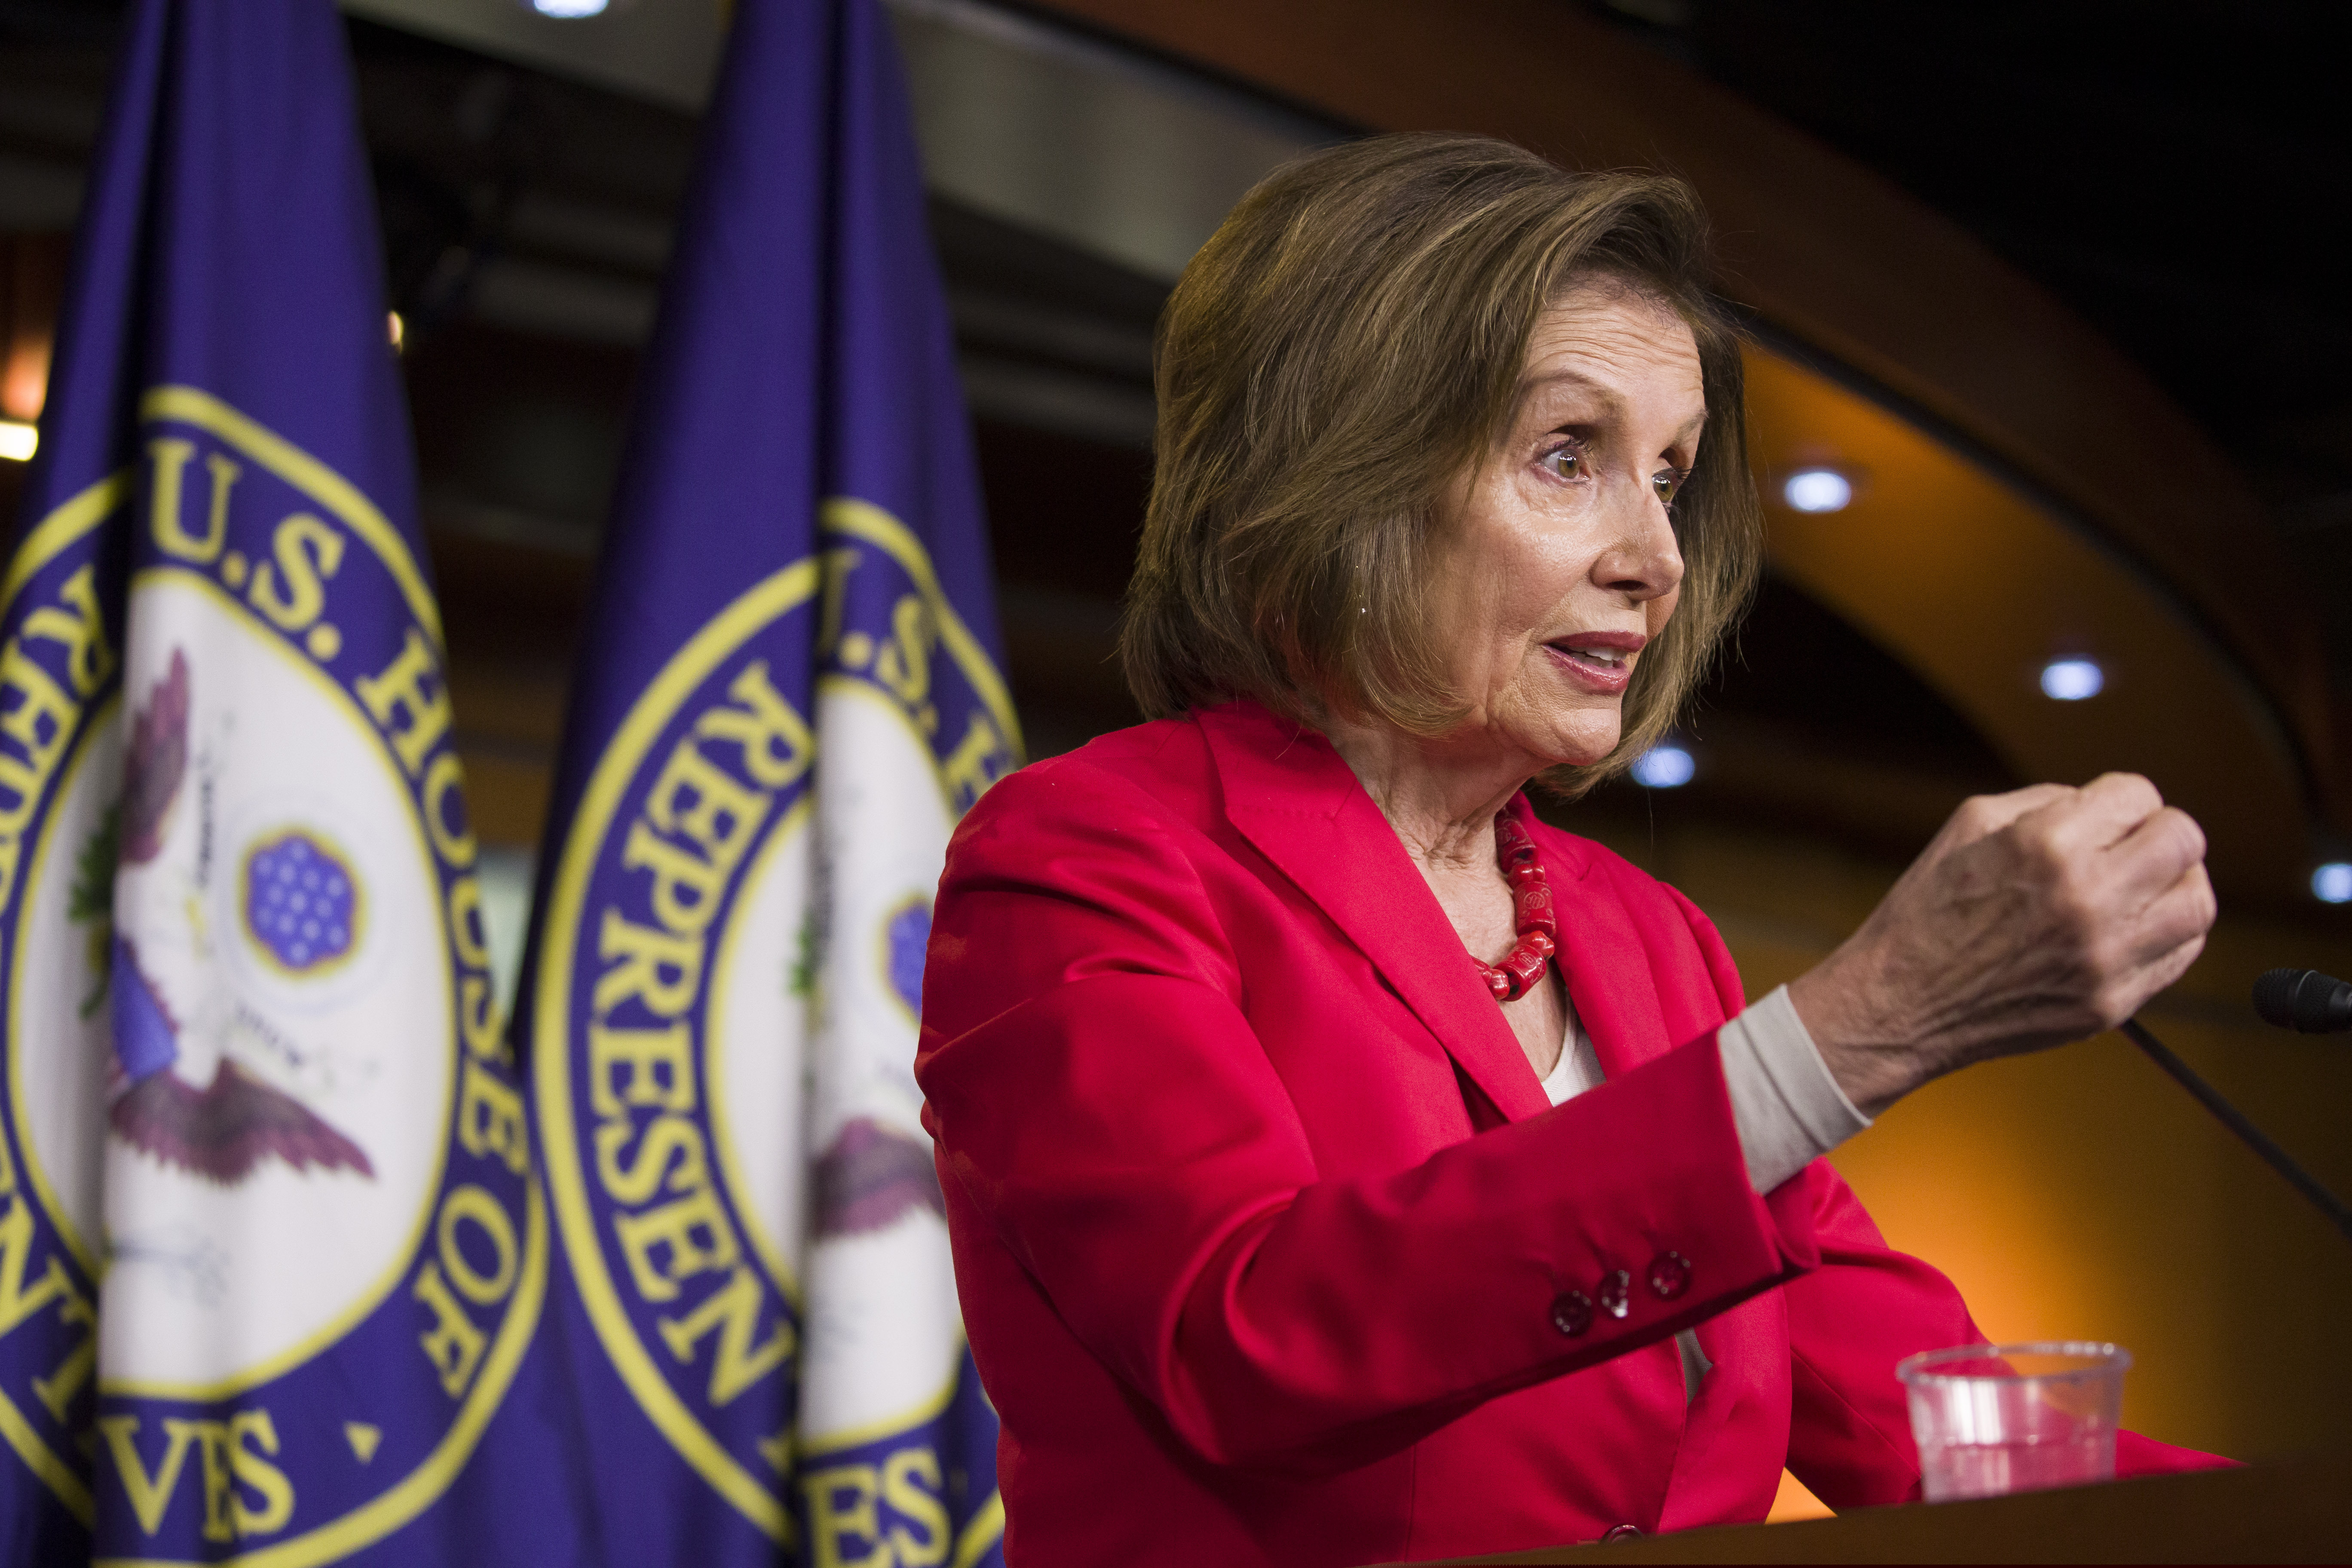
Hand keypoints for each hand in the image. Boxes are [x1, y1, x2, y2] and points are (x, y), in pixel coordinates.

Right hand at [1787, 774, 2215, 1115]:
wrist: (1902, 1002)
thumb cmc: (1929, 909)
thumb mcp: (1969, 825)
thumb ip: (2047, 801)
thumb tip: (2109, 805)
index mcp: (2045, 845)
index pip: (2138, 794)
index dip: (2121, 799)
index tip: (2105, 815)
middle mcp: (2085, 898)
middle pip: (2182, 839)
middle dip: (2159, 831)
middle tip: (2133, 843)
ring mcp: (2103, 957)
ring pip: (2197, 900)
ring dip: (2177, 881)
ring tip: (2148, 883)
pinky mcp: (2111, 1002)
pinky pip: (2179, 954)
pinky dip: (2169, 931)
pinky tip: (2137, 924)